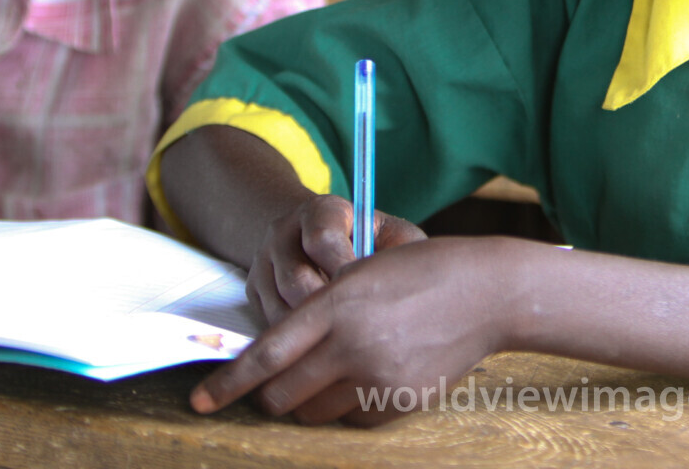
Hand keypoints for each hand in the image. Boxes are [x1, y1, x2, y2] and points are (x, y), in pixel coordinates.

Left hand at [193, 236, 513, 425]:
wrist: (488, 292)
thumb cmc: (423, 271)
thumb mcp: (363, 272)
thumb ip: (321, 308)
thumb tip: (278, 351)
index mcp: (337, 303)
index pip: (268, 354)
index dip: (228, 383)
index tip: (200, 402)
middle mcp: (353, 343)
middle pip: (283, 394)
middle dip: (270, 396)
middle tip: (273, 388)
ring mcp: (378, 376)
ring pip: (315, 412)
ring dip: (310, 401)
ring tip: (330, 374)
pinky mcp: (400, 400)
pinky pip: (354, 418)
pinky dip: (349, 405)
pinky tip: (370, 375)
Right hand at [246, 194, 425, 325]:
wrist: (320, 238)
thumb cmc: (369, 243)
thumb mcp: (389, 236)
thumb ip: (399, 252)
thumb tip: (403, 284)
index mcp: (321, 211)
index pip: (322, 240)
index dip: (343, 271)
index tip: (366, 295)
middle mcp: (284, 232)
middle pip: (296, 280)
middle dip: (327, 312)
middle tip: (356, 332)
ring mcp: (263, 260)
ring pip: (279, 308)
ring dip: (310, 331)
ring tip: (342, 342)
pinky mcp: (253, 289)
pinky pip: (268, 323)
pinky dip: (295, 341)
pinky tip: (322, 347)